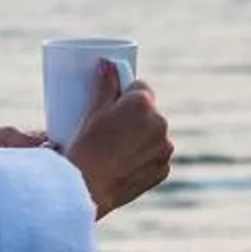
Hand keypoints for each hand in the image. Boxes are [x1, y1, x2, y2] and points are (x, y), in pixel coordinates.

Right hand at [61, 59, 171, 218]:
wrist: (86, 189)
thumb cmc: (85, 146)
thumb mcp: (92, 111)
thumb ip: (105, 84)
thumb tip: (107, 62)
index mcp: (142, 103)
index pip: (141, 88)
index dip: (127, 96)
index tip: (114, 105)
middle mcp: (160, 123)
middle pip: (150, 112)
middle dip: (136, 117)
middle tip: (112, 129)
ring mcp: (164, 148)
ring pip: (155, 135)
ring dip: (143, 137)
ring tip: (118, 148)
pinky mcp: (164, 170)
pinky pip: (157, 157)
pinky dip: (146, 158)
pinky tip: (129, 163)